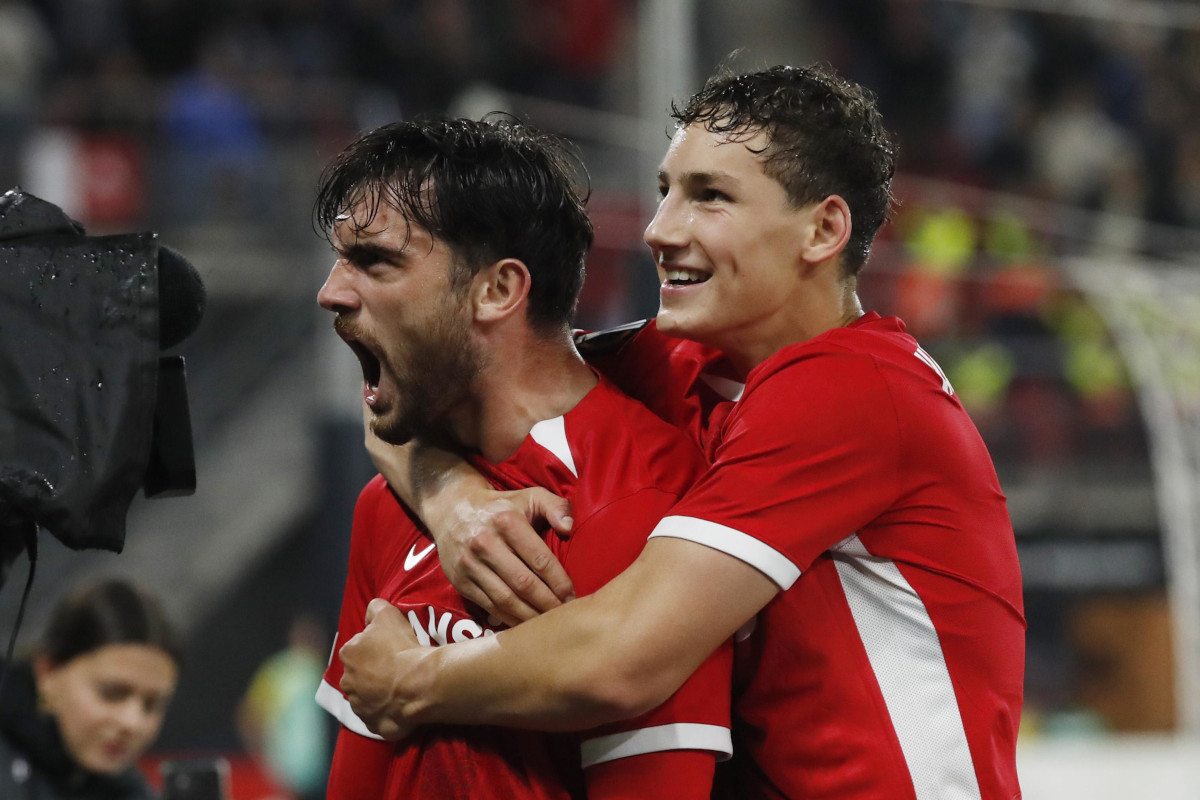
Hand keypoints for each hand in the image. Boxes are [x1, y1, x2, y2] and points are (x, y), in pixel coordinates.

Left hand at [340, 599, 426, 739]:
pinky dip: (387, 711)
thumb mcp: (387, 614)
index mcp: (348, 654)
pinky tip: (401, 704)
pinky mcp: (372, 725)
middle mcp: (347, 682)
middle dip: (373, 672)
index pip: (358, 648)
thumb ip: (375, 608)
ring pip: (367, 696)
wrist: (416, 684)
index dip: (375, 648)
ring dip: (378, 693)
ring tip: (400, 687)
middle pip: (360, 674)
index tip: (391, 649)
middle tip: (396, 668)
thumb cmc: (401, 647)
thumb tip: (371, 610)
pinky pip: (379, 716)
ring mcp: (359, 706)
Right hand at [437, 486, 574, 625]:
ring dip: (530, 616)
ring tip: (548, 623)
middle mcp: (486, 542)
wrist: (452, 509)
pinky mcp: (460, 581)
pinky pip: (488, 606)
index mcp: (507, 521)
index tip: (573, 596)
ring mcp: (470, 564)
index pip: (540, 560)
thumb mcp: (530, 496)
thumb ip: (555, 506)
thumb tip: (569, 527)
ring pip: (506, 599)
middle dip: (548, 604)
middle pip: (524, 584)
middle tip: (565, 615)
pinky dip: (509, 619)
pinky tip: (525, 624)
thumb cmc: (501, 507)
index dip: (560, 582)